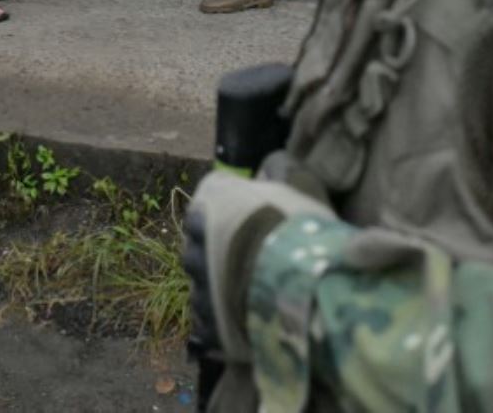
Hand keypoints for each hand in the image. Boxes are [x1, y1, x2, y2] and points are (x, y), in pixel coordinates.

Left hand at [182, 171, 333, 367]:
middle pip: (201, 242)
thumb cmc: (296, 227)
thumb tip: (267, 167)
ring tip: (253, 291)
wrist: (295, 288)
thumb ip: (280, 169)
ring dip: (222, 283)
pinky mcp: (206, 324)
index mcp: (209, 204)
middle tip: (253, 255)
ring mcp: (197, 286)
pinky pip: (210, 320)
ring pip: (204, 282)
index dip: (232, 206)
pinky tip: (248, 317)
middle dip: (221, 247)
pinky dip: (225, 317)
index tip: (252, 215)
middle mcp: (193, 243)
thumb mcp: (299, 183)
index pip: (209, 197)